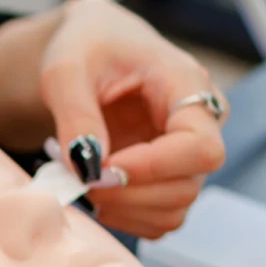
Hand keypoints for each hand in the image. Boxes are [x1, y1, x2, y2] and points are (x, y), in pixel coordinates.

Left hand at [0, 0, 229, 239]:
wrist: (88, 50)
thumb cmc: (84, 47)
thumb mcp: (65, 70)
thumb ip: (76, 116)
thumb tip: (88, 167)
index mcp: (187, 85)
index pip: (200, 147)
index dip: (153, 169)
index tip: (104, 168)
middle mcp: (199, 124)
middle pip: (187, 187)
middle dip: (129, 194)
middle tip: (82, 178)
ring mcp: (185, 155)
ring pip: (174, 210)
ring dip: (124, 210)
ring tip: (84, 182)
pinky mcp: (166, 177)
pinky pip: (158, 219)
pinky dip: (124, 218)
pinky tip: (96, 194)